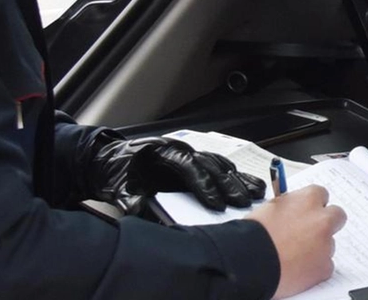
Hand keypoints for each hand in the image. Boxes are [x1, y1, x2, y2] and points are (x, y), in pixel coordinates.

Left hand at [88, 135, 265, 210]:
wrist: (111, 162)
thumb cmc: (119, 177)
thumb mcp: (124, 192)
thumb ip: (140, 203)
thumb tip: (155, 216)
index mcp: (161, 154)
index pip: (190, 168)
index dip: (205, 187)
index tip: (218, 206)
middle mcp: (179, 150)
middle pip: (210, 165)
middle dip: (228, 185)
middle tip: (243, 203)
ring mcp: (188, 152)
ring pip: (218, 163)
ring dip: (237, 179)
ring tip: (255, 193)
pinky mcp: (193, 159)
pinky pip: (218, 164)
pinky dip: (234, 173)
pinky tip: (248, 182)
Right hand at [248, 186, 346, 298]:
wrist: (250, 260)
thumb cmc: (254, 234)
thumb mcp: (270, 207)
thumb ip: (289, 206)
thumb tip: (293, 210)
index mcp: (308, 200)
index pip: (322, 194)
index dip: (313, 205)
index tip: (307, 211)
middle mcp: (321, 220)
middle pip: (337, 216)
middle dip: (327, 223)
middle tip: (310, 232)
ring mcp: (326, 244)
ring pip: (329, 244)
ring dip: (317, 247)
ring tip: (294, 255)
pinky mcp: (324, 268)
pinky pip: (325, 266)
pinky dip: (314, 268)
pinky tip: (296, 269)